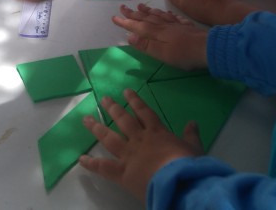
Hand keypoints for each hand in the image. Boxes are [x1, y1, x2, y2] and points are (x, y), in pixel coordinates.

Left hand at [79, 89, 203, 201]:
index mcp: (157, 132)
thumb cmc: (188, 165)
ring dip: (97, 128)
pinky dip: (91, 163)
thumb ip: (191, 135)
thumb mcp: (194, 148)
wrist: (178, 183)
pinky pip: (104, 167)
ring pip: (109, 138)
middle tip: (104, 99)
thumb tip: (193, 122)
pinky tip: (81, 158)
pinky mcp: (122, 172)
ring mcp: (129, 154)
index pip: (143, 112)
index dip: (134, 101)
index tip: (126, 91)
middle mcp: (139, 139)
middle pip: (123, 120)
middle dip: (113, 108)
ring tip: (86, 120)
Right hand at [112, 3, 207, 68]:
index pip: (137, 26)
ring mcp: (175, 24)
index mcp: (156, 33)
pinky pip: (171, 16)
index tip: (114, 18)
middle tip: (122, 7)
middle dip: (133, 13)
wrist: (208, 48)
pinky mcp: (185, 25)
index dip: (125, 22)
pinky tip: (164, 13)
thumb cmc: (184, 54)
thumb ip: (146, 45)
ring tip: (139, 6)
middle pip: (146, 17)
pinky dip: (164, 13)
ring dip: (147, 10)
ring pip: (158, 15)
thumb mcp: (162, 53)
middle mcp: (163, 25)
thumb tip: (129, 36)